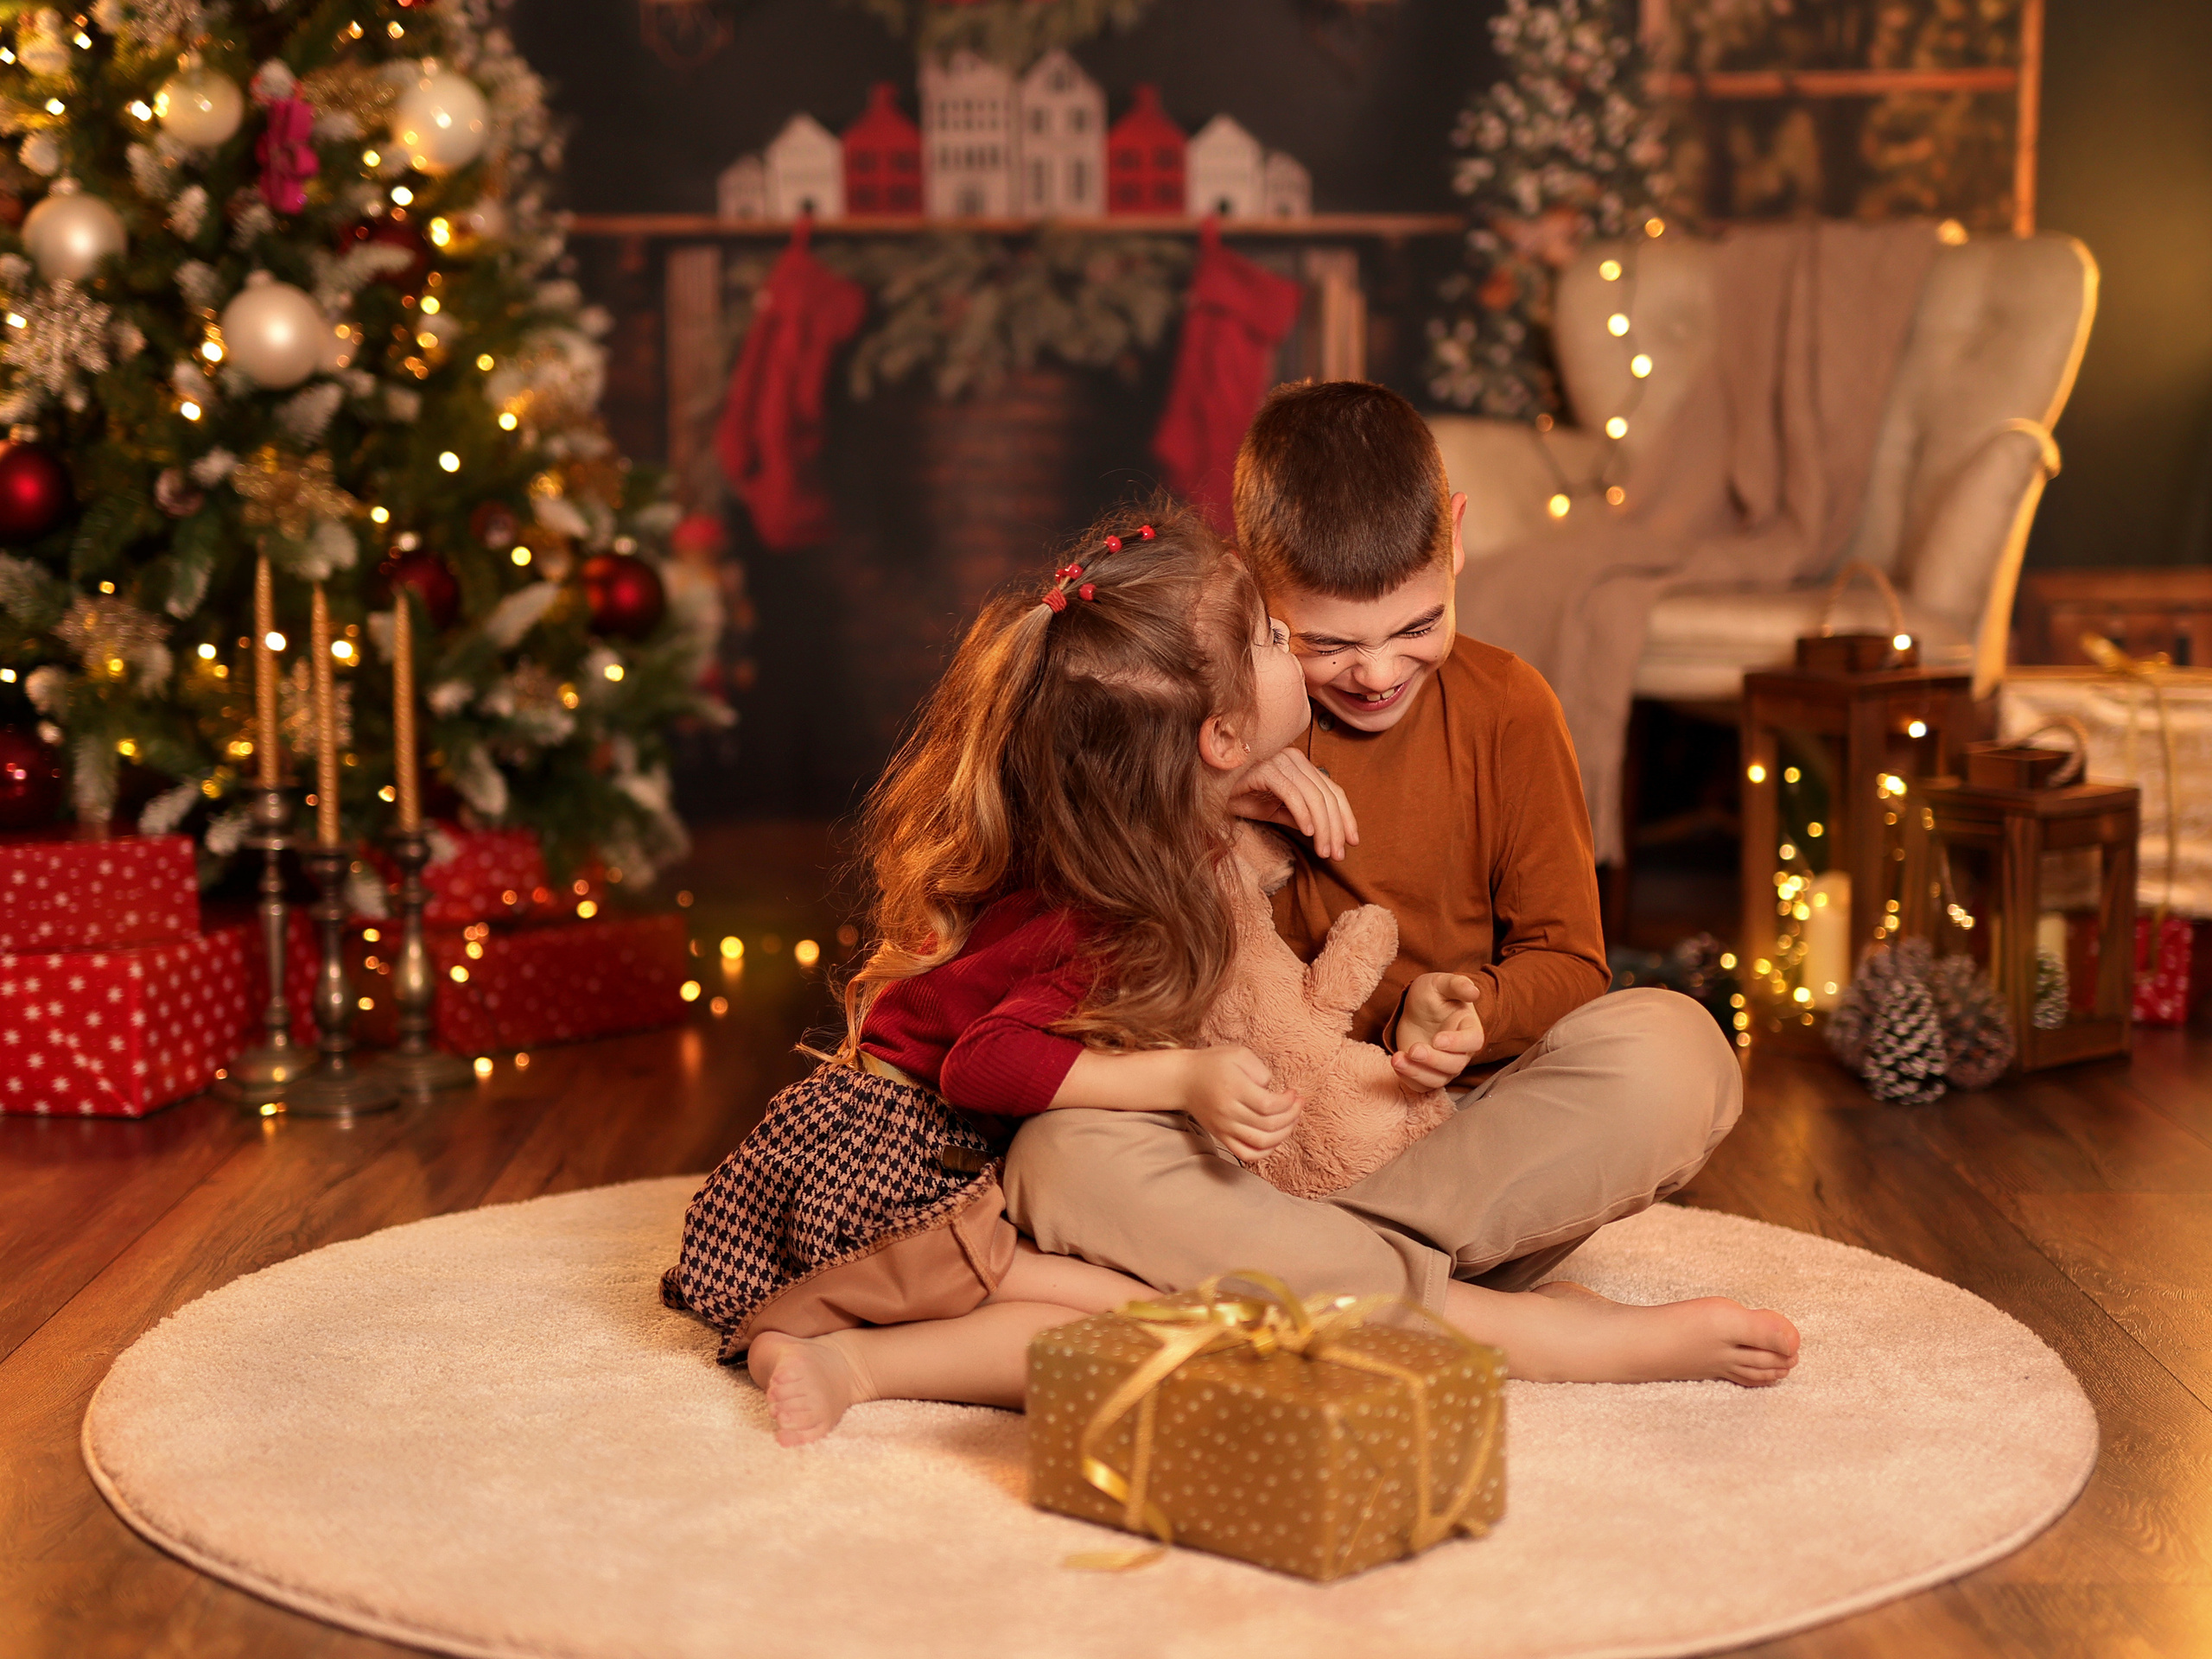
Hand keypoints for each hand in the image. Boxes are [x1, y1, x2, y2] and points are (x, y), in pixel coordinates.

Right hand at [1177, 1045, 1302, 1163]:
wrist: (1183, 1080)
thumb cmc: (1213, 1063)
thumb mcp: (1238, 1053)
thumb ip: (1260, 1070)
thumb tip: (1273, 1090)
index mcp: (1234, 1088)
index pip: (1269, 1105)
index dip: (1288, 1103)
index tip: (1293, 1093)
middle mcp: (1228, 1111)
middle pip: (1269, 1125)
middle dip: (1292, 1116)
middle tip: (1298, 1104)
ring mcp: (1224, 1127)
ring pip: (1261, 1142)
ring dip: (1284, 1134)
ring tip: (1291, 1120)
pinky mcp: (1221, 1136)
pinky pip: (1246, 1154)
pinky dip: (1265, 1152)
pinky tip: (1275, 1139)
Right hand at [1226, 749, 1359, 860]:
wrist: (1210, 792)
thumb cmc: (1244, 798)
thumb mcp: (1280, 811)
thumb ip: (1306, 817)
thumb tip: (1331, 834)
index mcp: (1301, 764)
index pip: (1333, 790)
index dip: (1346, 817)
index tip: (1352, 841)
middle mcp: (1293, 757)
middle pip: (1326, 795)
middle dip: (1336, 828)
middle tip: (1337, 854)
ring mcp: (1279, 760)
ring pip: (1313, 797)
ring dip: (1323, 828)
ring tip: (1323, 851)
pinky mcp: (1264, 769)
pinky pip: (1291, 794)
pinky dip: (1302, 815)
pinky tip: (1307, 833)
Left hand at [1392, 972, 1484, 1092]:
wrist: (1416, 1009)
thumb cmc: (1432, 995)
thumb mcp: (1441, 984)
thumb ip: (1457, 985)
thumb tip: (1473, 991)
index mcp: (1469, 1029)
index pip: (1472, 1042)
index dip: (1457, 1043)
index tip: (1438, 1039)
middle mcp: (1461, 1052)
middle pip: (1454, 1065)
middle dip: (1433, 1060)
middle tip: (1413, 1049)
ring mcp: (1444, 1066)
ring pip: (1438, 1079)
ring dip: (1417, 1073)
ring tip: (1397, 1060)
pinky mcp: (1427, 1073)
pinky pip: (1421, 1086)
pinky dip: (1409, 1079)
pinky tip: (1396, 1064)